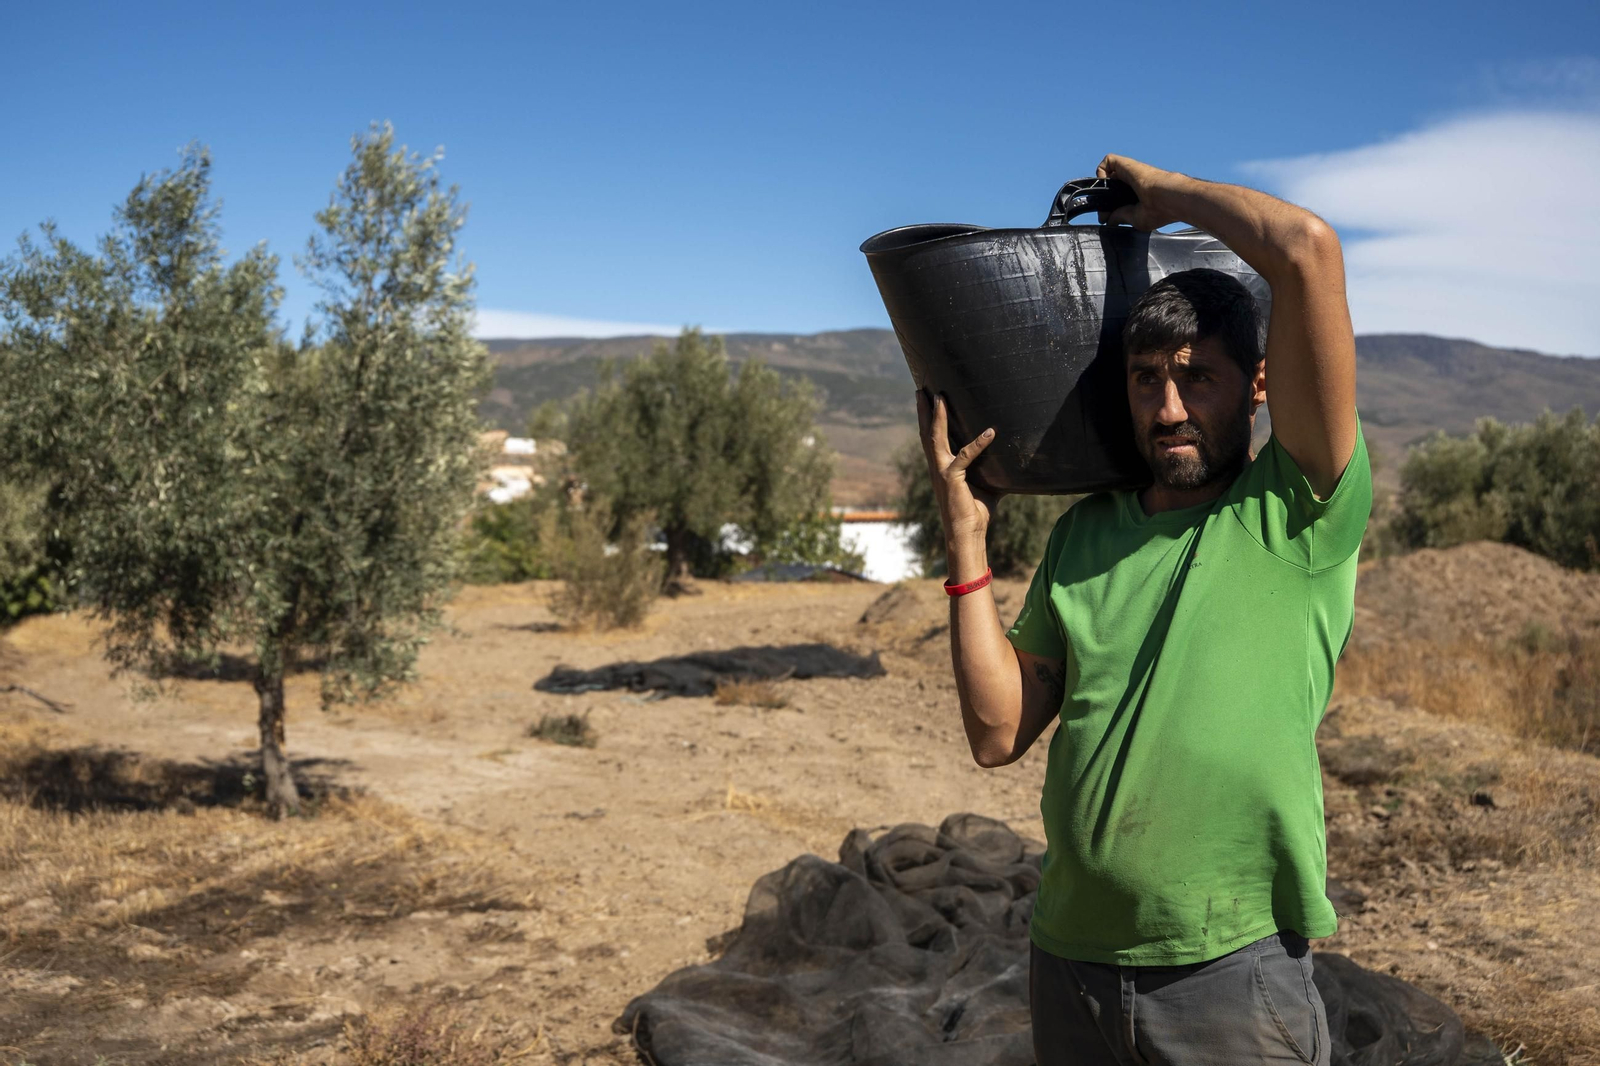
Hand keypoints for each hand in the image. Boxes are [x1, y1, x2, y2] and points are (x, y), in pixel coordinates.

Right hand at [916, 389, 999, 546]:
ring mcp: (942, 471)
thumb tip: (1014, 458)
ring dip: (937, 416)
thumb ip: (994, 467)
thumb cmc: (976, 510)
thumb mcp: (987, 483)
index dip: (929, 418)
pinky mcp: (952, 478)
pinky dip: (978, 444)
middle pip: (927, 432)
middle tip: (921, 388)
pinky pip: (965, 456)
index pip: (932, 438)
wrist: (967, 533)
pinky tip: (990, 432)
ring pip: (935, 437)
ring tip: (939, 397)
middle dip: (925, 410)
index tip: (927, 399)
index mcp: (942, 466)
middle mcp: (937, 466)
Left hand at [1096, 154, 1182, 230]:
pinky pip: (1108, 161)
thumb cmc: (1160, 210)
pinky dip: (1101, 171)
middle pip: (1111, 185)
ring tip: (1104, 198)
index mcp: (1137, 195)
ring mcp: (1130, 172)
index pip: (1117, 197)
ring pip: (1109, 172)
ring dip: (1101, 184)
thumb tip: (1107, 219)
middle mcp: (1133, 182)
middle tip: (1105, 210)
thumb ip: (1120, 216)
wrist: (1169, 198)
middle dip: (1103, 197)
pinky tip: (1105, 184)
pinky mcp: (1126, 164)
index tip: (1107, 217)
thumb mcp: (1136, 219)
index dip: (1109, 206)